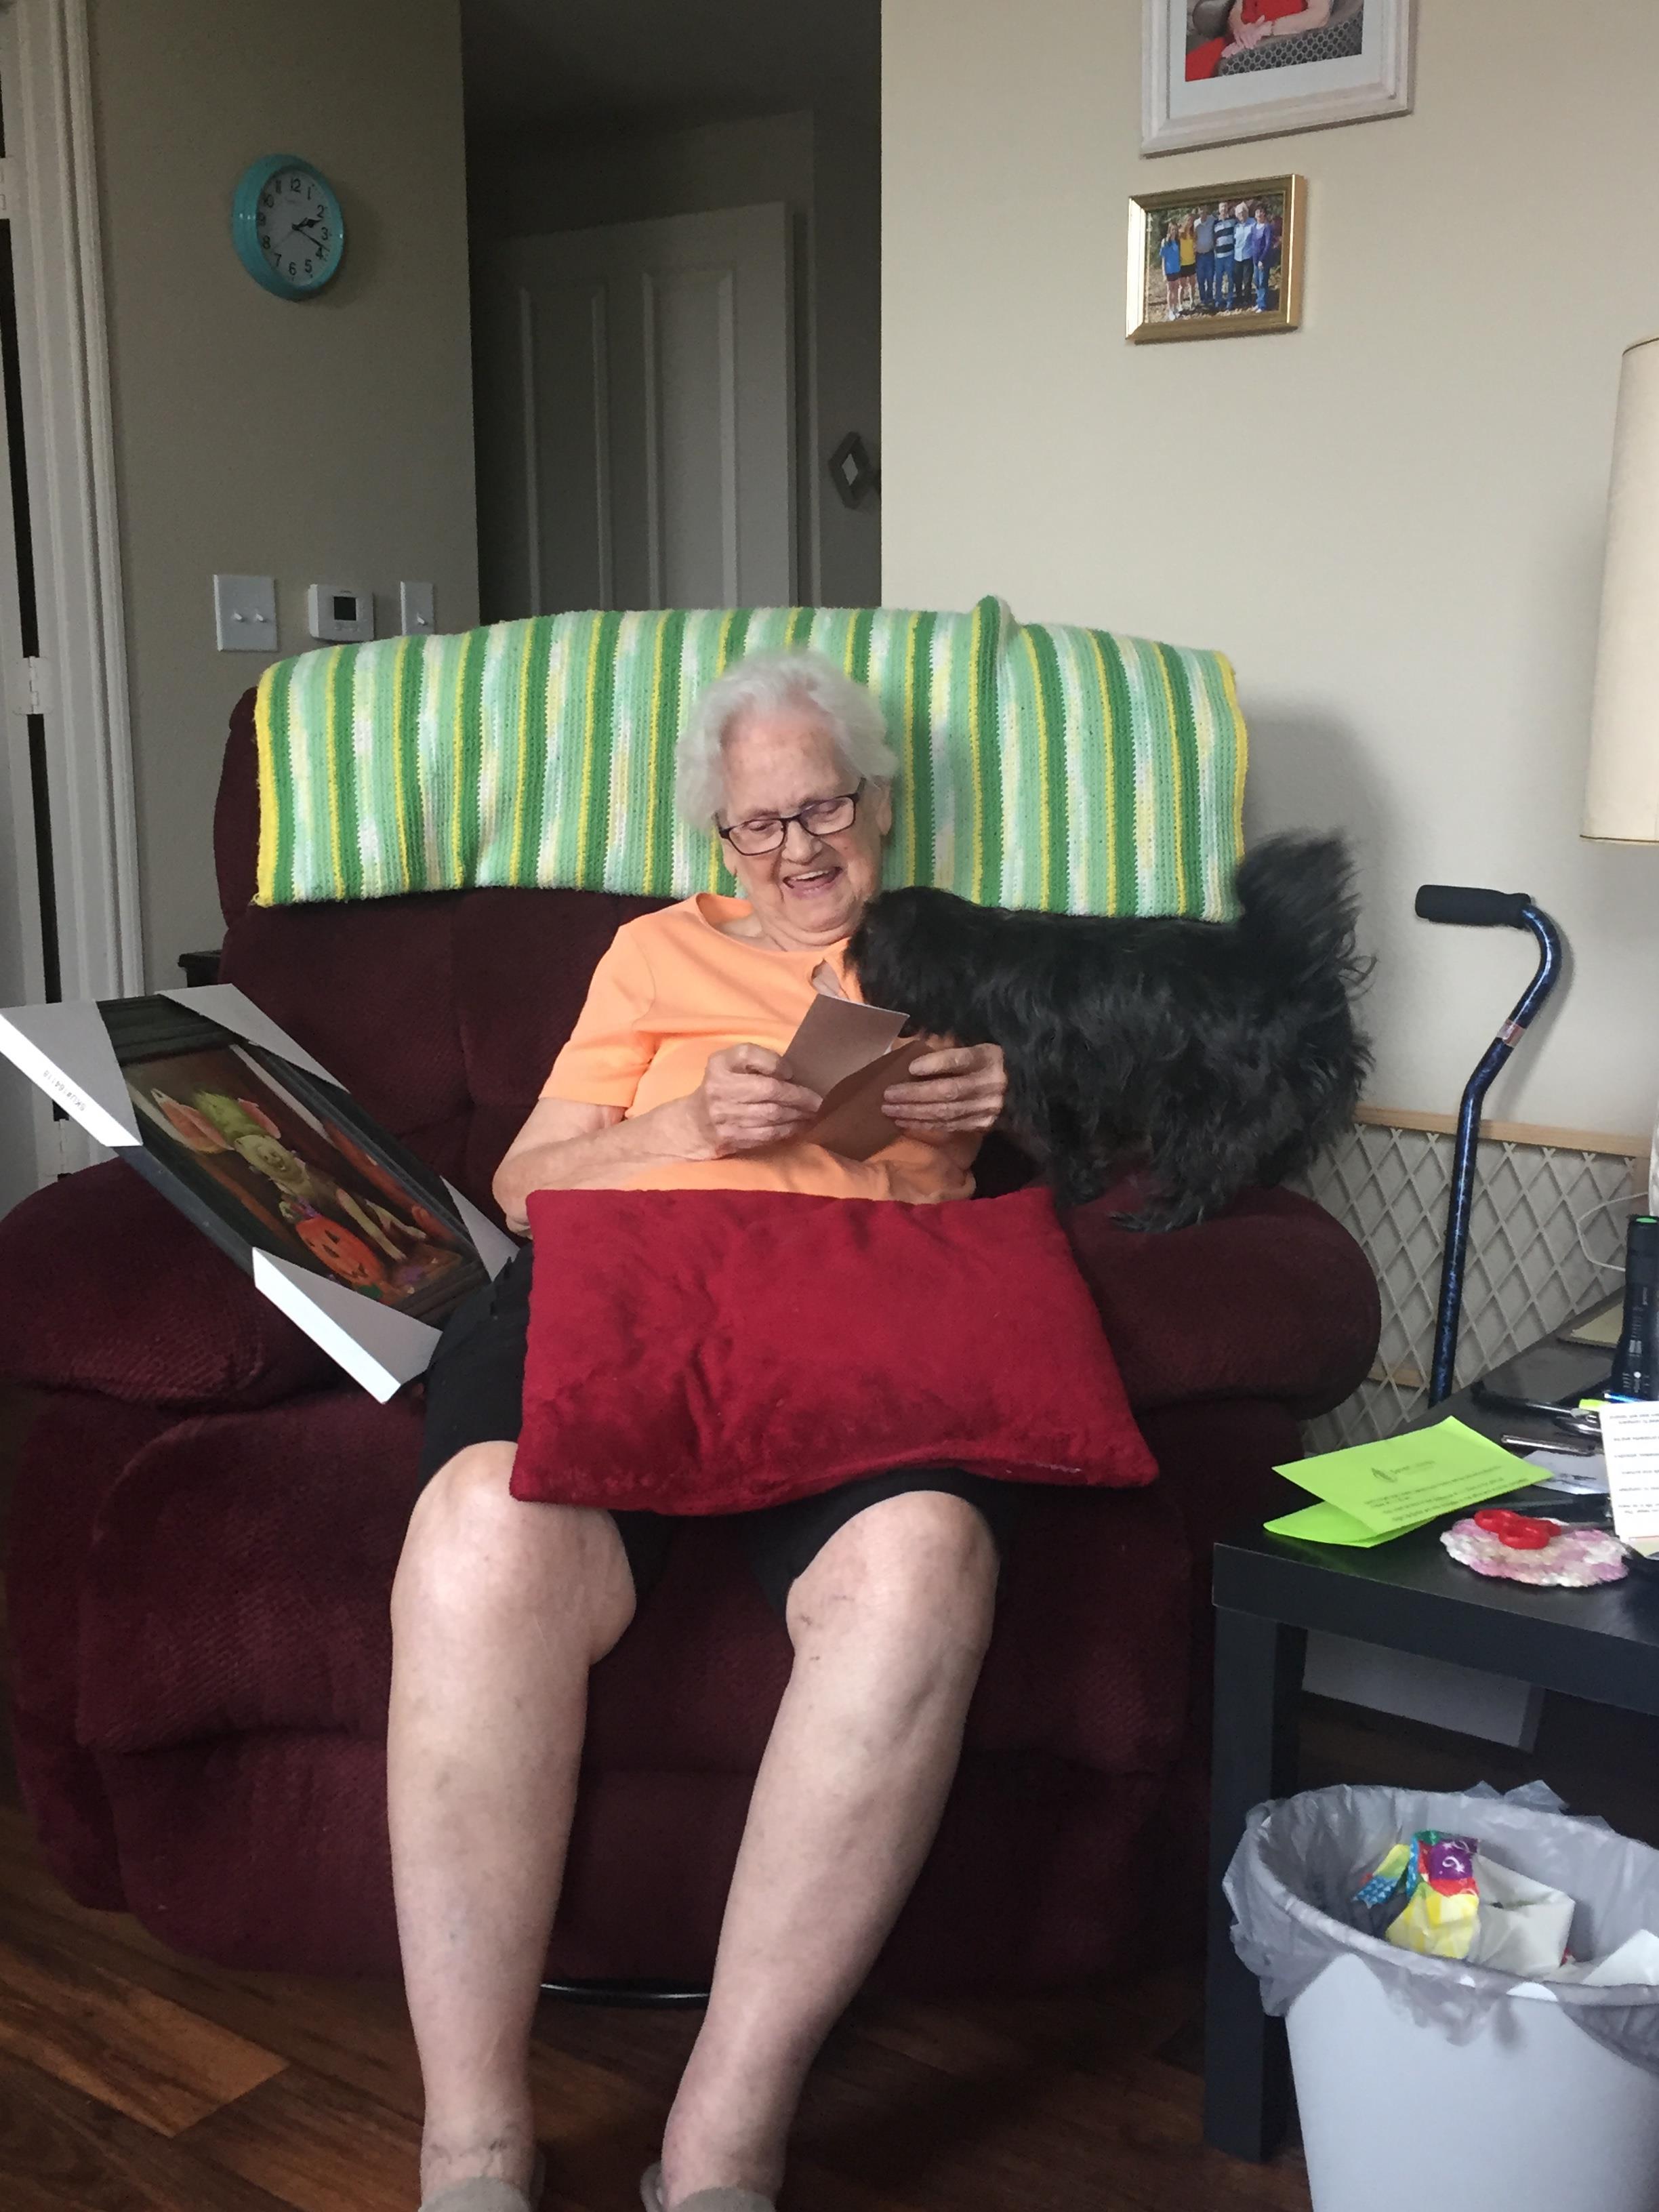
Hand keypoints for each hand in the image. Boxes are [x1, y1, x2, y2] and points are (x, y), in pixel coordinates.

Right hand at [685, 1044, 821, 1158]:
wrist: (695, 1124)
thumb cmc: (722, 1087)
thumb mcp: (731, 1064)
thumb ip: (757, 1058)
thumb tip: (788, 1073)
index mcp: (720, 1066)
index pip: (747, 1056)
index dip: (774, 1063)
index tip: (791, 1072)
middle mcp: (719, 1090)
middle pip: (768, 1090)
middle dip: (799, 1096)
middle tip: (819, 1100)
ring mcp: (725, 1116)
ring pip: (771, 1115)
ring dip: (798, 1114)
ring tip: (814, 1112)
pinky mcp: (732, 1138)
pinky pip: (768, 1134)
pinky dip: (788, 1129)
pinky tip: (800, 1125)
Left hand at [881, 1039, 1006, 1145]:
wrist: (1020, 1088)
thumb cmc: (985, 1062)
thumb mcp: (972, 1047)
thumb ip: (946, 1048)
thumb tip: (908, 1049)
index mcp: (988, 1057)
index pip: (961, 1060)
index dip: (936, 1064)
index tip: (911, 1067)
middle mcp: (990, 1084)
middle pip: (948, 1091)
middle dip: (914, 1094)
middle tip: (888, 1095)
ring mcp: (987, 1107)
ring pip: (945, 1112)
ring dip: (913, 1113)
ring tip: (889, 1110)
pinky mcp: (982, 1125)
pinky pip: (948, 1126)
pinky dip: (923, 1125)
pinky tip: (904, 1122)